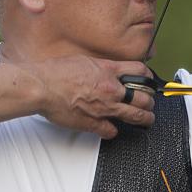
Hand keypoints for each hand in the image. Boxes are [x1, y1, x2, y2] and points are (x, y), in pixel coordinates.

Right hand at [19, 56, 156, 138]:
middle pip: (144, 97)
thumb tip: (107, 70)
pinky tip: (111, 129)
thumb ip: (100, 67)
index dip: (149, 78)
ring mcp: (104, 108)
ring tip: (147, 120)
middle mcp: (110, 89)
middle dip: (150, 102)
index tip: (149, 82)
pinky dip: (113, 131)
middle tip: (150, 104)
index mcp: (108, 71)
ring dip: (144, 119)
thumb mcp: (83, 60)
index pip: (141, 72)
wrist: (41, 86)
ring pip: (135, 116)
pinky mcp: (93, 123)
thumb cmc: (55, 73)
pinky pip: (112, 131)